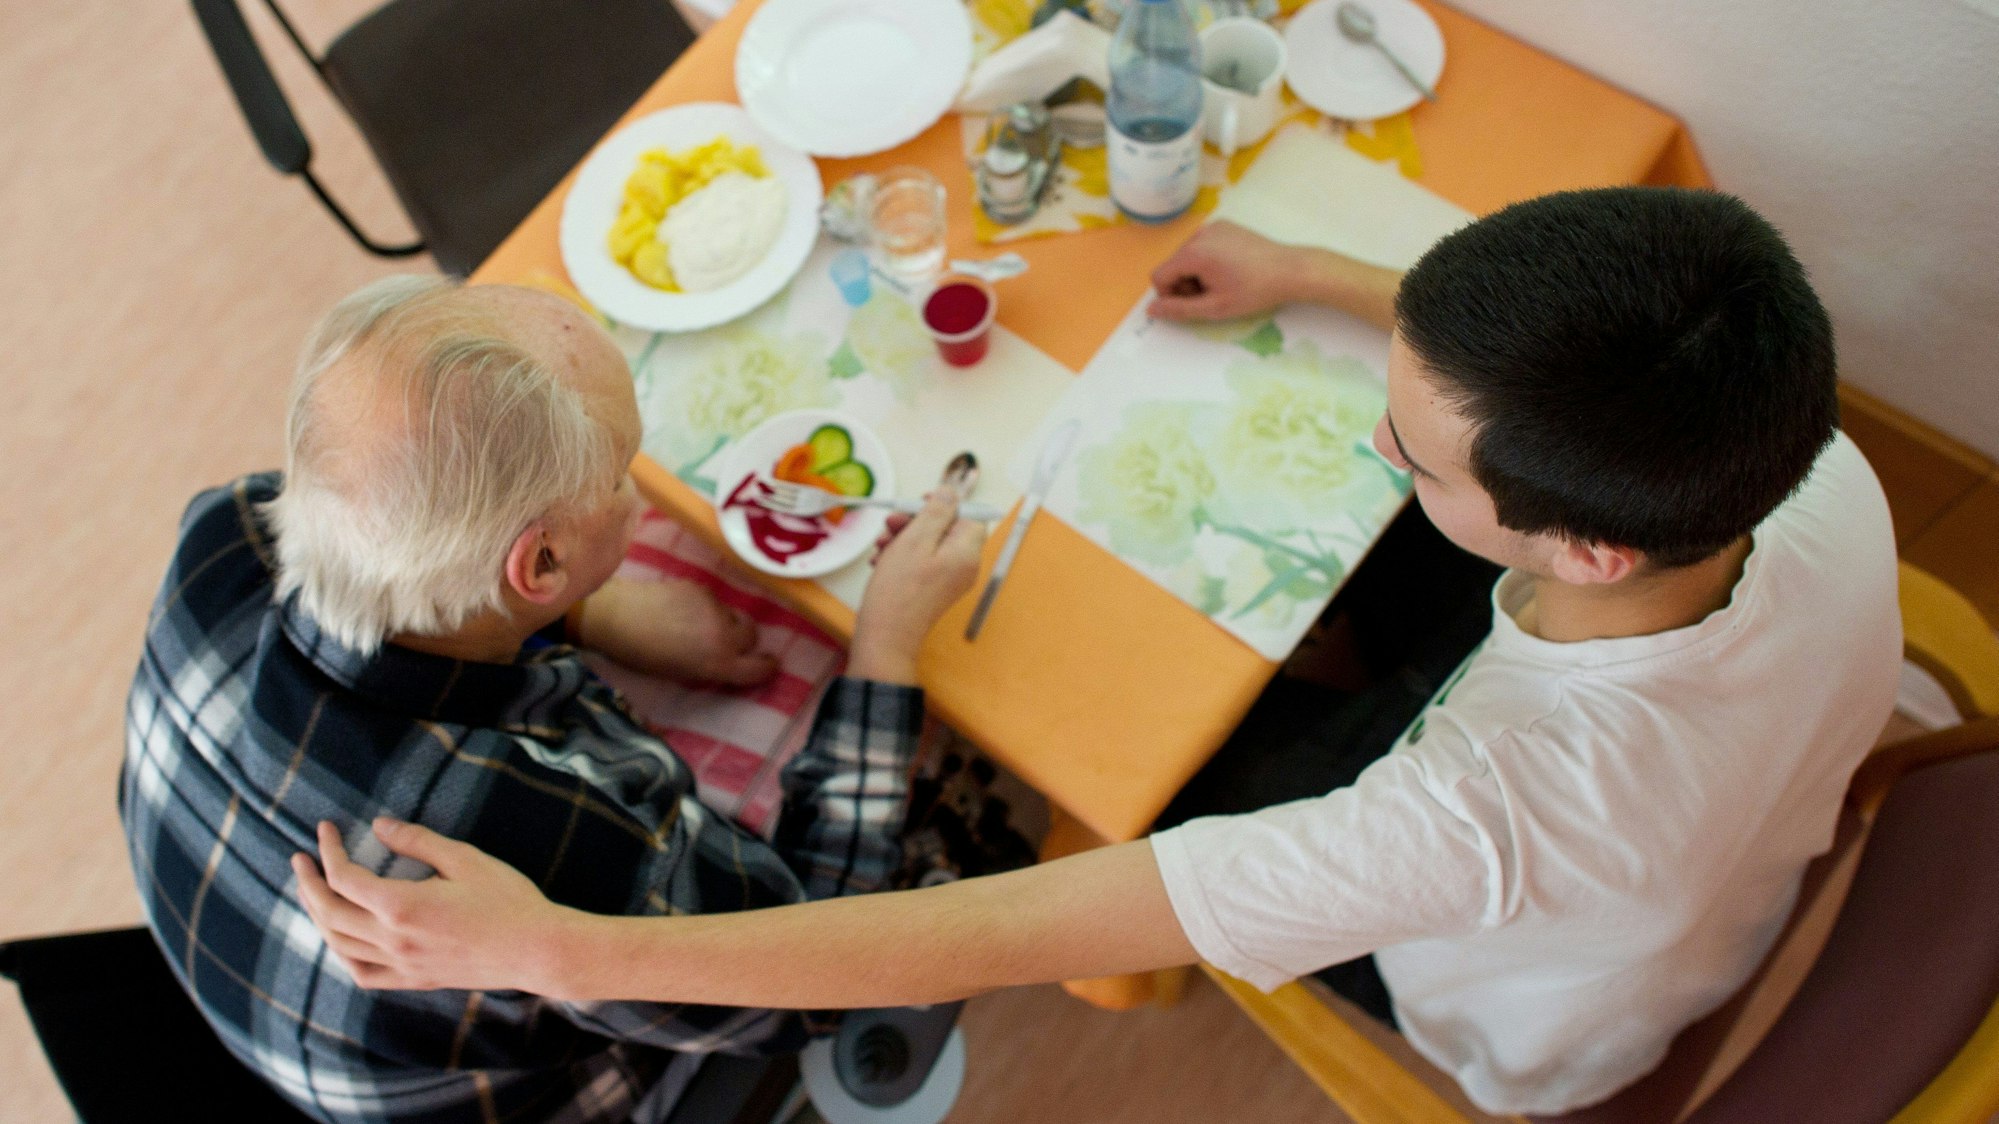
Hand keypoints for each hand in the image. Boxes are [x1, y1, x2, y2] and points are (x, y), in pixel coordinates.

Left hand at [291, 819, 577, 995]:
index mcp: (402, 905)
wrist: (536, 949)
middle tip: (301, 860)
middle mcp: (393, 940)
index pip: (344, 878)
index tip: (325, 829)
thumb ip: (418, 841)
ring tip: (314, 894)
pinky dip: (343, 955)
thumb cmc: (507, 900)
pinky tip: (343, 940)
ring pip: (339, 945)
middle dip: (308, 883)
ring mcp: (402, 965)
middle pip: (329, 913)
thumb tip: (380, 825)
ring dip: (318, 917)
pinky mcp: (415, 980)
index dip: (328, 850)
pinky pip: (363, 974)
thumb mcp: (466, 859)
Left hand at [572, 578, 776, 686]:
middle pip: (753, 637)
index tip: (766, 665)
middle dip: (744, 641)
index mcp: (718, 664)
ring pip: (734, 616)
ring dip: (725, 622)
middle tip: (723, 644)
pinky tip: (682, 610)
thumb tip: (730, 662)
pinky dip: (707, 607)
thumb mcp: (681, 673)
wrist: (617, 616)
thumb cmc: (642, 656)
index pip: (761, 668)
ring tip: (697, 625)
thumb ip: (712, 668)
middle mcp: (724, 636)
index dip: (766, 667)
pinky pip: (716, 601)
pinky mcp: (703, 589)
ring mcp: (715, 609)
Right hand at [850, 491, 985, 682]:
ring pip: (928, 545)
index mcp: (967, 554)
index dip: (946, 506)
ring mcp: (948, 580)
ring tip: (881, 545)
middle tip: (891, 523)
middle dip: (915, 522)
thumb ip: (937, 512)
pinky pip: (921, 562)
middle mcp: (963, 567)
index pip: (969, 516)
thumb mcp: (916, 539)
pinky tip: (880, 560)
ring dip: (902, 538)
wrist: (886, 637)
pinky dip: (901, 557)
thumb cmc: (899, 591)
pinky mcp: (932, 590)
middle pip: (946, 529)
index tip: (920, 503)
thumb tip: (951, 492)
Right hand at [1147, 221, 1325, 320]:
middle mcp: (1198, 234)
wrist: (1290, 270)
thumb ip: (1178, 309)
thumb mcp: (1214, 307)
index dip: (1170, 295)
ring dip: (1196, 273)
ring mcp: (1213, 227)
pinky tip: (1230, 269)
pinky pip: (1203, 245)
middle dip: (1185, 284)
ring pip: (1187, 256)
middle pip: (1173, 264)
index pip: (1159, 276)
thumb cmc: (1253, 292)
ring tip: (1222, 283)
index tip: (1195, 304)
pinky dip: (1207, 260)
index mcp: (1193, 253)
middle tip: (1213, 296)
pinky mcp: (1225, 225)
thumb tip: (1151, 310)